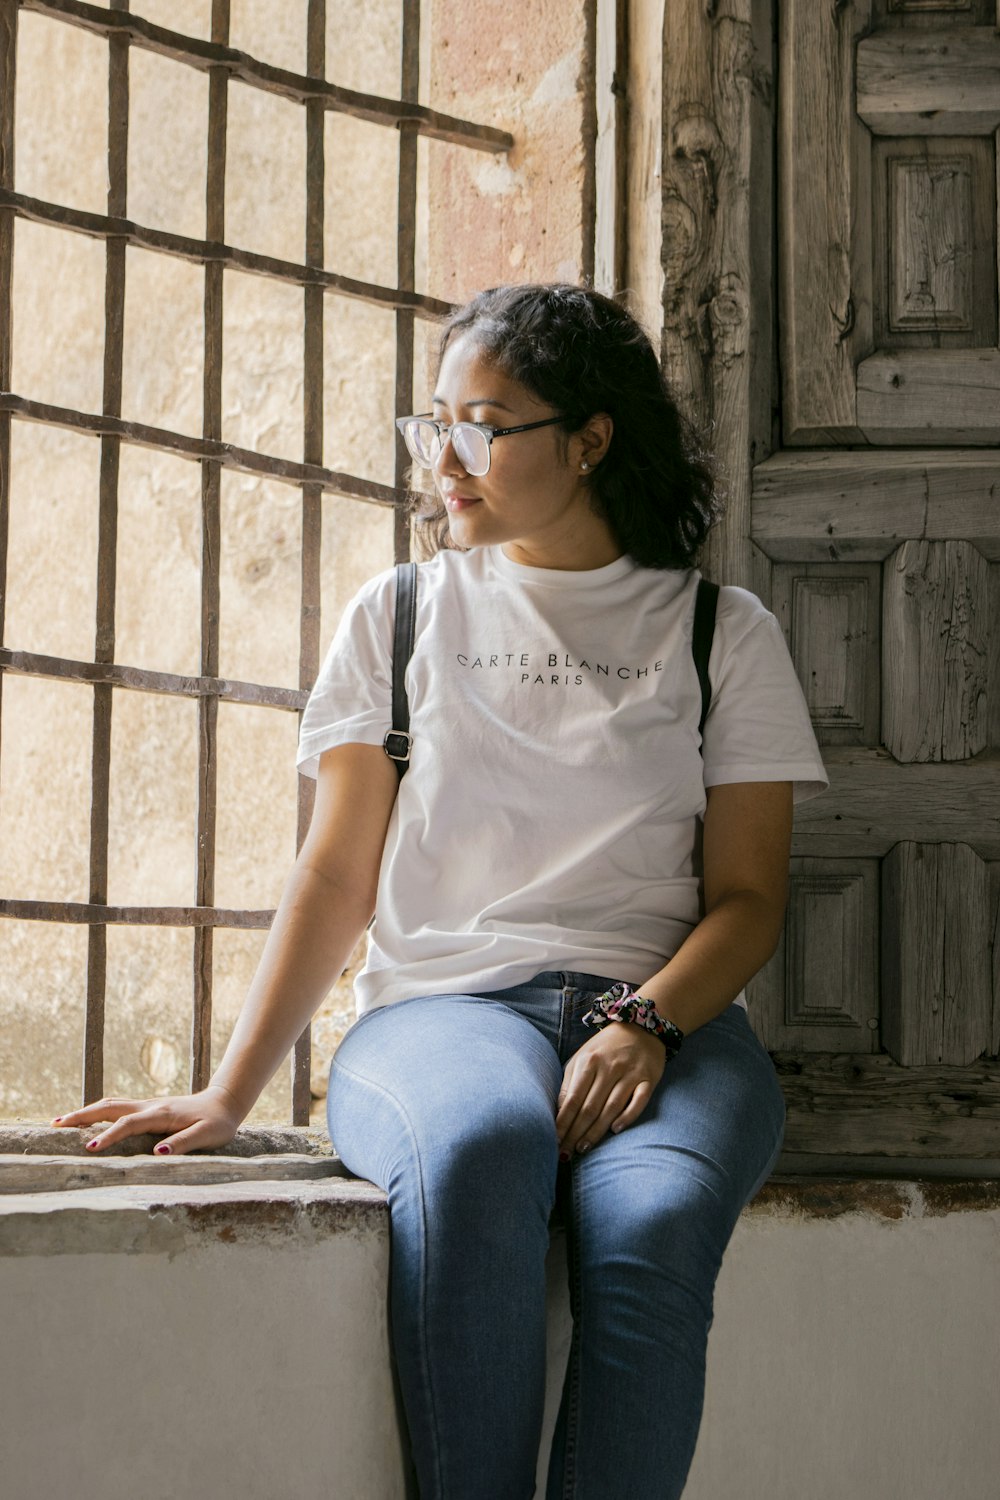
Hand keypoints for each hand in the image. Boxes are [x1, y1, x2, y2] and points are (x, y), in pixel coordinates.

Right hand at [50, 1083, 245, 1155]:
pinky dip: (98, 1112)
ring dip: (86, 1112)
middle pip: (109, 1107)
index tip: (90, 1148)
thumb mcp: (208, 1135)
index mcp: (161, 1114)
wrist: (226, 1101)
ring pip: (110, 1104)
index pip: (128, 1124)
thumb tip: (157, 1154)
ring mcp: (147, 1105)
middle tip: (54, 1126)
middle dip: (82, 1115)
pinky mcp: (148, 1108)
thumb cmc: (218, 1123)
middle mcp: (149, 1106)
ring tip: (60, 1122)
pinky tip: (88, 1120)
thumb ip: (184, 1143)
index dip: (109, 1136)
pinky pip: (117, 1108)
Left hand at [556, 1022, 665, 1157]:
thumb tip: (559, 1113)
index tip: (553, 1140)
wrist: (640, 1027)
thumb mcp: (582, 1058)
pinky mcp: (648, 1079)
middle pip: (589, 1107)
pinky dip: (627, 1117)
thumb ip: (570, 1083)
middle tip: (566, 1152)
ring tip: (583, 1147)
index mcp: (588, 1062)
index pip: (572, 1099)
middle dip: (575, 1133)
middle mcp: (609, 1068)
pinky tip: (615, 1130)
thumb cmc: (604, 1048)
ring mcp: (630, 1073)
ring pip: (611, 1108)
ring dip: (596, 1131)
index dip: (562, 1122)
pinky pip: (638, 1102)